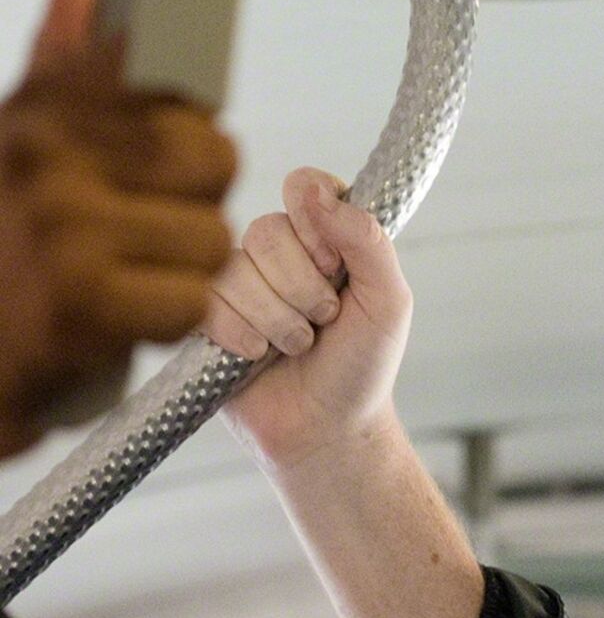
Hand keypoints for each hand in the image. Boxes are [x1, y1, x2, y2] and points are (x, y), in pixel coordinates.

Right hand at [0, 0, 235, 456]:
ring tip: (123, 281)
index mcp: (48, 110)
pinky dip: (168, 320)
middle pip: (216, 160)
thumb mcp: (22, 135)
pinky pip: (194, 298)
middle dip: (193, 204)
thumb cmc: (3, 239)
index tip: (162, 162)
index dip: (186, 133)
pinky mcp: (83, 304)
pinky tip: (119, 321)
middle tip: (136, 235)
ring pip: (213, 235)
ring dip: (184, 270)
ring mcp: (65, 228)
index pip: (173, 85)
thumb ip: (69, 52)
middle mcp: (53, 157)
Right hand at [203, 169, 411, 471]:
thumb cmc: (362, 364)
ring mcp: (239, 283)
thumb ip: (366, 240)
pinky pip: (203, 301)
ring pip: (235, 268)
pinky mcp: (206, 317)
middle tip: (323, 321)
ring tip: (295, 345)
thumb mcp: (387, 301)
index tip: (336, 267)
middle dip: (302, 287)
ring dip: (276, 317)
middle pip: (267, 231)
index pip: (305, 187)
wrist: (326, 430)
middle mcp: (279, 251)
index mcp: (326, 234)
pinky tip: (256, 355)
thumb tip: (320, 192)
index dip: (315, 225)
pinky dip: (238, 333)